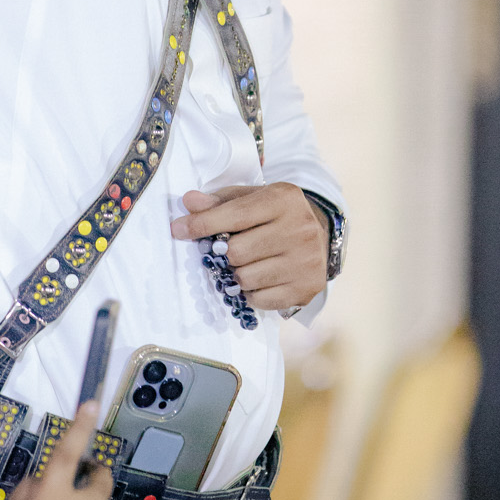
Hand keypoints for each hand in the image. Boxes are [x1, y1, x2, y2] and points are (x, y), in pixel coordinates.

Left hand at [170, 184, 327, 311]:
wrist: (320, 236)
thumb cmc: (275, 215)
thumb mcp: (252, 199)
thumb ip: (220, 201)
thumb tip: (190, 202)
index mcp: (284, 200)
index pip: (235, 214)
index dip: (202, 224)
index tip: (178, 229)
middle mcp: (300, 229)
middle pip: (237, 252)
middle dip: (223, 254)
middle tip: (224, 252)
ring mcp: (306, 261)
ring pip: (246, 279)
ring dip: (235, 275)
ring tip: (244, 265)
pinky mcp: (307, 288)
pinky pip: (260, 300)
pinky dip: (251, 293)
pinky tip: (259, 280)